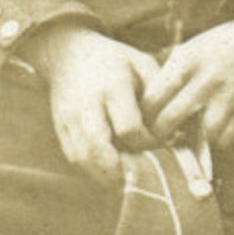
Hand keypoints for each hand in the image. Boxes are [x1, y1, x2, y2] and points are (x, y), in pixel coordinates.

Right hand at [24, 21, 158, 186]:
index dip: (144, 142)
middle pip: (98, 147)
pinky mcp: (60, 127)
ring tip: (125, 180)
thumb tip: (173, 126)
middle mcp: (87, 103)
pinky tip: (109, 172)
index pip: (128, 127)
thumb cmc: (115, 61)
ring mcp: (69, 117)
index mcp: (112, 85)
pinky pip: (73, 156)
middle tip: (138, 177)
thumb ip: (159, 92)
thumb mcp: (141, 63)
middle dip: (120, 168)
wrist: (69, 54)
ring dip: (104, 174)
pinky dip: (91, 169)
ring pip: (82, 156)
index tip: (154, 142)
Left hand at [141, 2, 233, 152]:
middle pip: (168, 120)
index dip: (143, 116)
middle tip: (160, 138)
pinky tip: (213, 136)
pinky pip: (226, 139)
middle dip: (160, 135)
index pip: (152, 98)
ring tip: (188, 138)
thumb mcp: (189, 50)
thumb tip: (146, 103)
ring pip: (199, 135)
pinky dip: (218, 143)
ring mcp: (227, 96)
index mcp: (185, 62)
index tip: (144, 121)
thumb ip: (168, 74)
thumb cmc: (219, 45)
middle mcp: (204, 80)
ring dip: (193, 142)